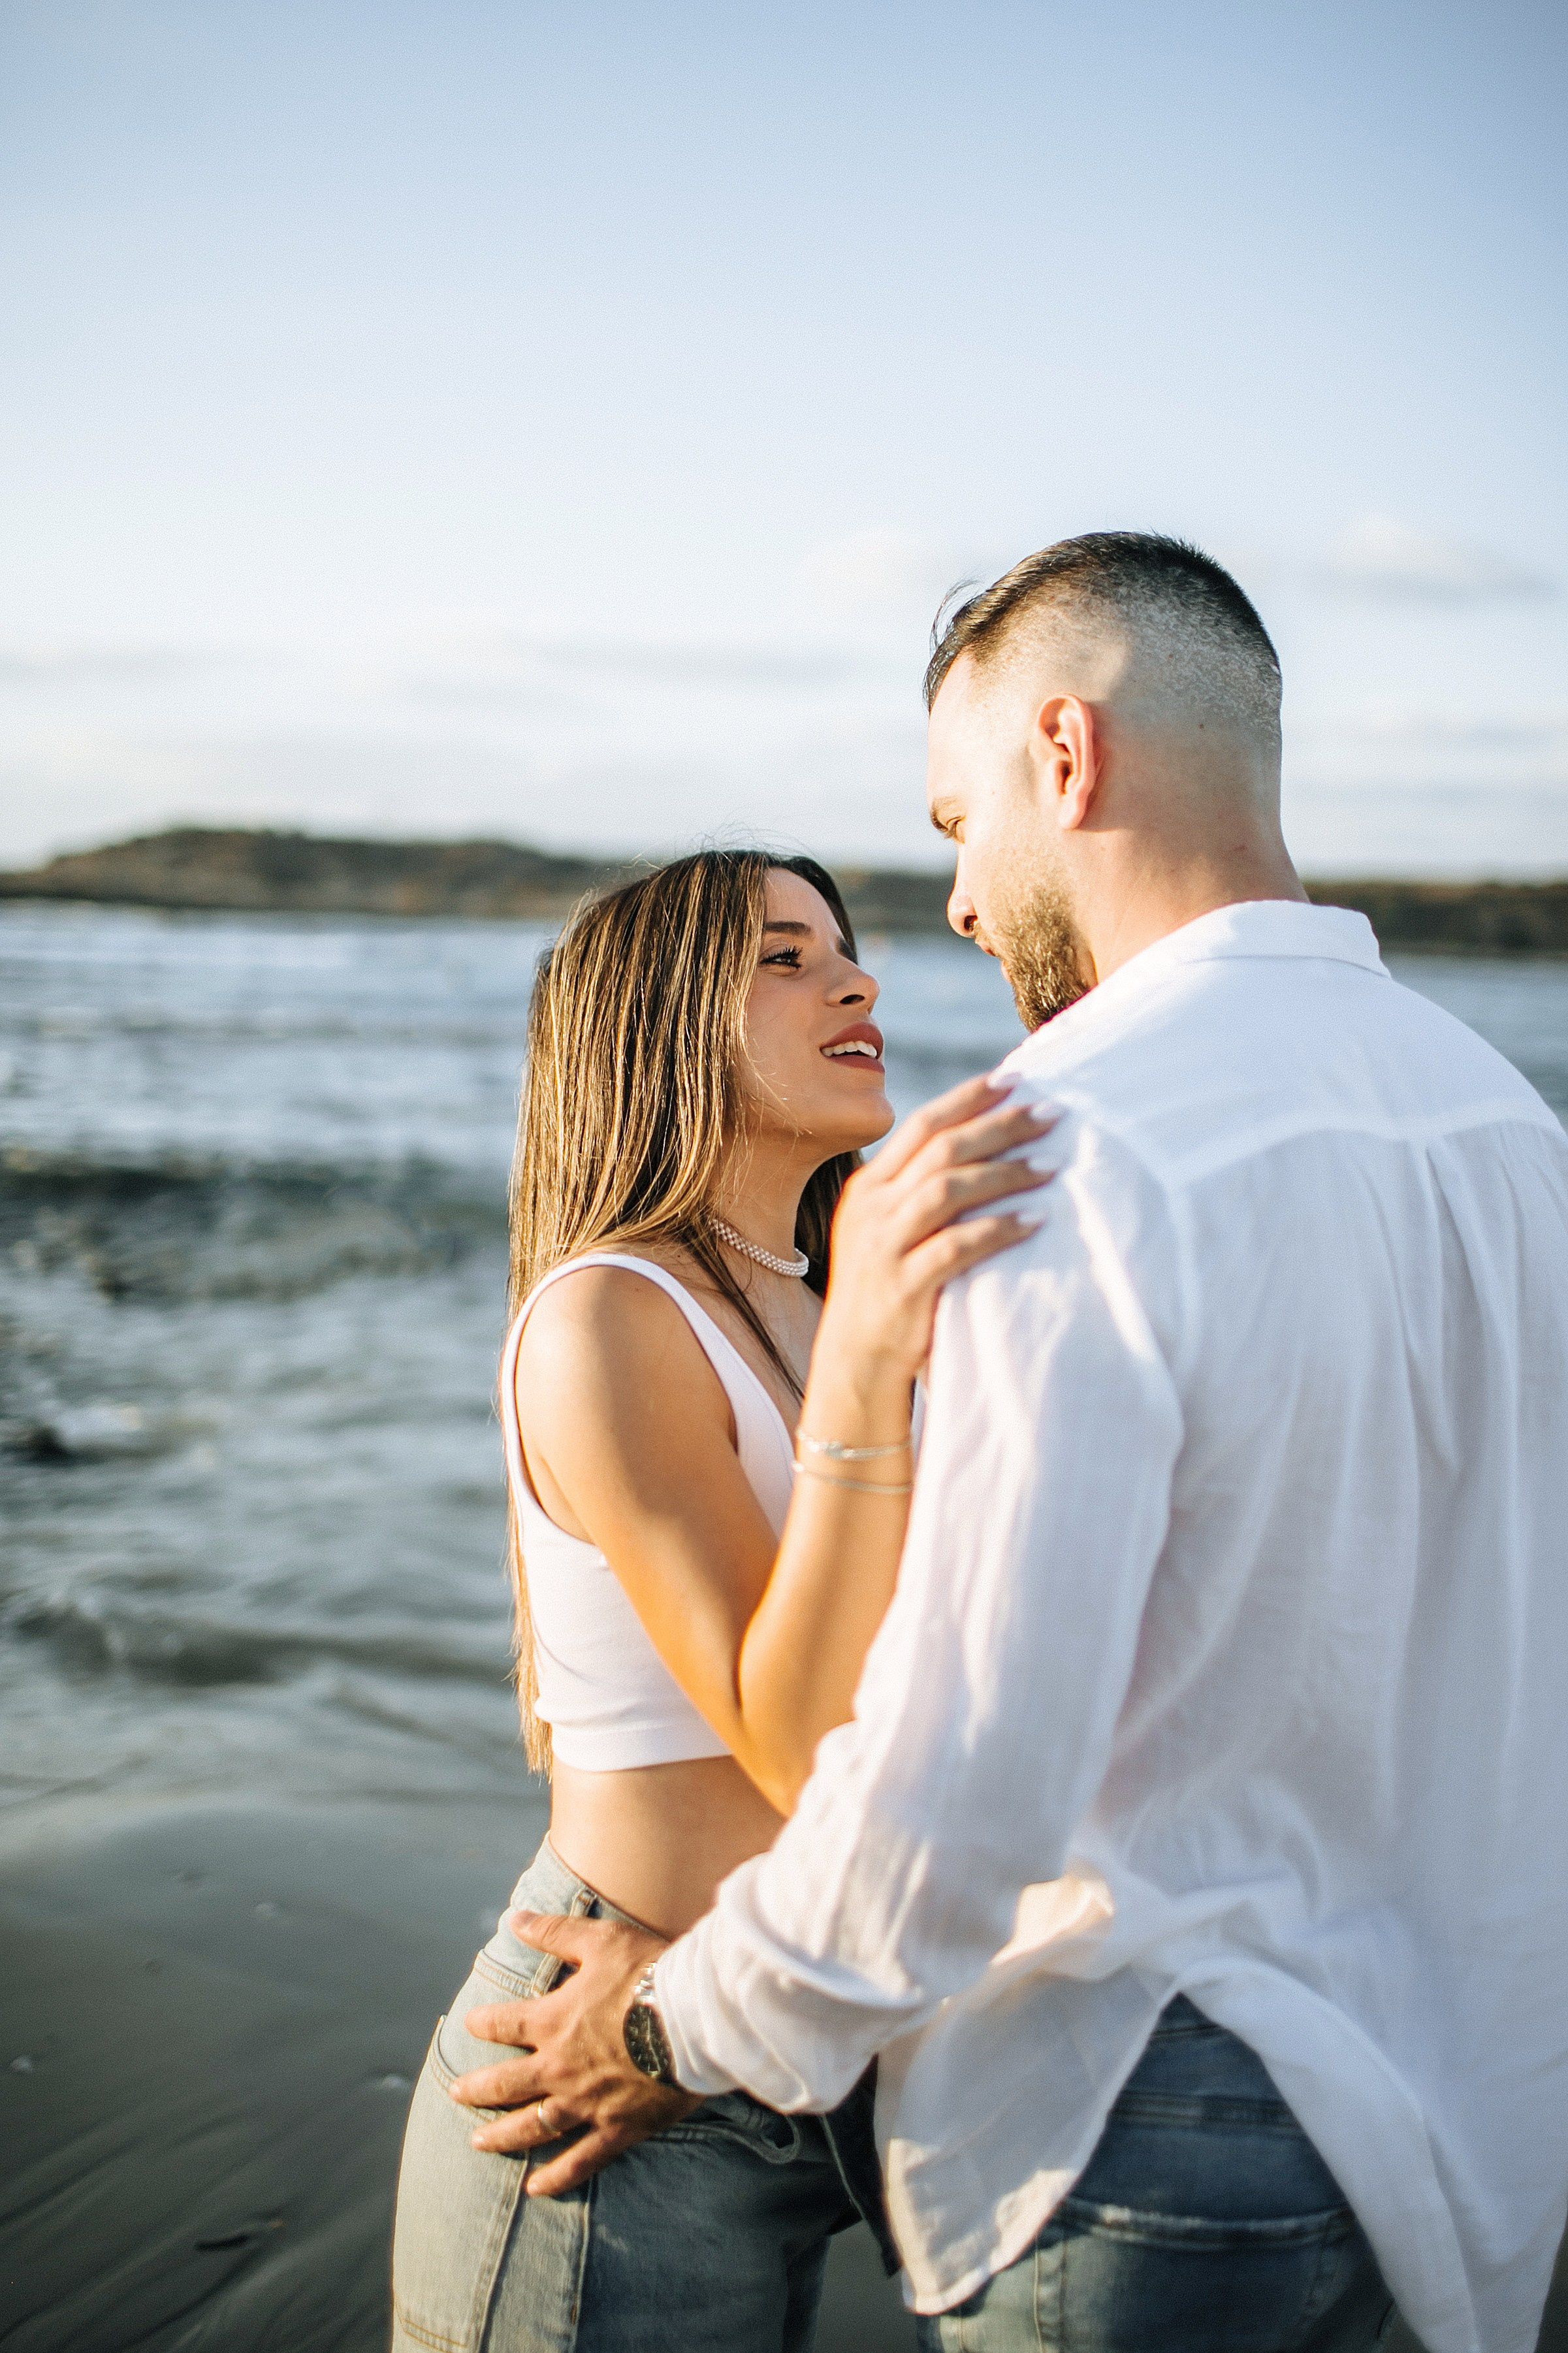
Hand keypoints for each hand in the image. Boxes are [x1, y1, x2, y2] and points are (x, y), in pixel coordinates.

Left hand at [449, 1911, 700, 2194]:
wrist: (693, 2018)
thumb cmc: (648, 1973)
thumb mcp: (599, 1942)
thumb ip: (553, 1932)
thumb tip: (513, 1918)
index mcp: (554, 2022)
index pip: (504, 2023)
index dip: (484, 2023)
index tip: (471, 2024)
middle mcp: (560, 2068)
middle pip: (505, 2084)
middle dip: (477, 2089)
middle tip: (456, 2094)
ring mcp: (586, 2103)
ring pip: (532, 2127)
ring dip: (502, 2136)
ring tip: (479, 2144)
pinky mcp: (617, 2128)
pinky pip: (580, 2160)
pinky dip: (556, 2177)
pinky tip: (535, 2189)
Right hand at [813, 1074, 1055, 1392]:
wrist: (855, 1361)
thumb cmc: (889, 1289)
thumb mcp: (889, 1230)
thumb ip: (920, 1191)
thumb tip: (983, 1147)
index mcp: (869, 1187)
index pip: (922, 1125)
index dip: (969, 1098)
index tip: (1016, 1078)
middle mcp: (872, 1208)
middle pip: (940, 1149)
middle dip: (999, 1126)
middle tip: (1051, 1113)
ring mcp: (883, 1246)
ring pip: (946, 1189)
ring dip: (1004, 1173)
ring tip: (1052, 1165)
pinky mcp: (903, 1285)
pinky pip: (956, 1247)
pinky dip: (998, 1229)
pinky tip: (1035, 1220)